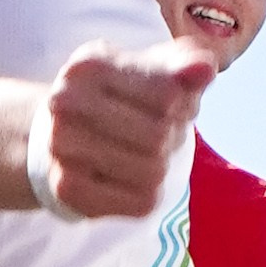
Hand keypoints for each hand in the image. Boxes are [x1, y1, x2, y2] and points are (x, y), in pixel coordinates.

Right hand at [36, 39, 212, 219]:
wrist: (59, 137)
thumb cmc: (119, 100)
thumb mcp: (150, 72)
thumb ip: (182, 65)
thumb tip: (206, 69)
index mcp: (89, 65)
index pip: (168, 94)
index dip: (183, 105)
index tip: (170, 107)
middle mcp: (66, 102)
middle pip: (159, 135)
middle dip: (171, 138)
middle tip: (156, 137)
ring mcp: (60, 146)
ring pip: (153, 171)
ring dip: (160, 167)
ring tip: (142, 157)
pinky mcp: (68, 189)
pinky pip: (142, 202)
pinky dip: (148, 195)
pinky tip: (129, 180)